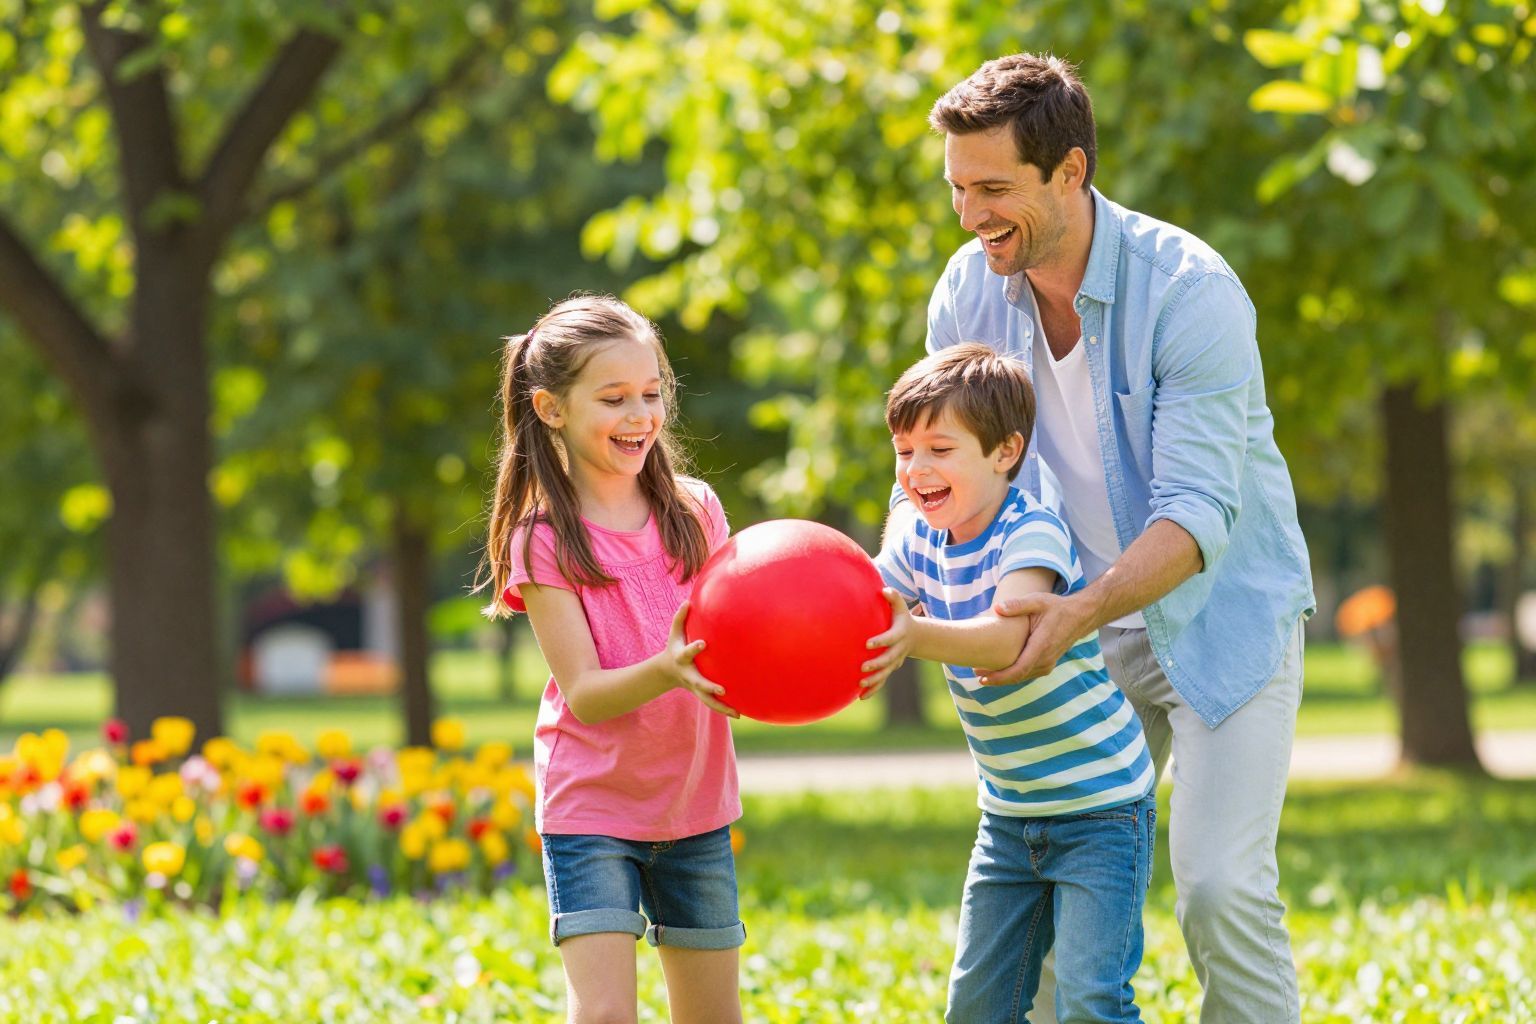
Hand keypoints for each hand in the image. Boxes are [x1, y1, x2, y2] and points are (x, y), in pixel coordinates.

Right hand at [665, 602, 738, 717]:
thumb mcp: (674, 633)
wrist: (667, 671)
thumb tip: (688, 601)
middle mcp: (688, 675)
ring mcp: (694, 687)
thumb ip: (680, 618)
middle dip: (709, 687)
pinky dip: (724, 710)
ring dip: (721, 707)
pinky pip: (712, 704)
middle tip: (722, 689)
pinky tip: (739, 714)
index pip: (688, 653)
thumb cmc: (674, 647)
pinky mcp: (700, 694)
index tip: (703, 643)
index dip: (694, 648)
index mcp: (682, 659)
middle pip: (698, 683)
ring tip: (737, 713)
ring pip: (707, 700)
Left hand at [858, 589, 913, 698]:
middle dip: (877, 664)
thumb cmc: (901, 619)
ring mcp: (894, 662)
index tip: (867, 643)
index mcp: (899, 635)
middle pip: (888, 659)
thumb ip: (894, 598)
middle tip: (863, 667)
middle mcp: (898, 650)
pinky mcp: (889, 670)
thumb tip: (884, 589)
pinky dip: (873, 690)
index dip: (880, 641)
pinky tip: (861, 697)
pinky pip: (882, 682)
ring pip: (885, 673)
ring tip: (861, 684)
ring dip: (874, 680)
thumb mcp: (901, 607)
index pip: (890, 638)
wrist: (914, 637)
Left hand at [981, 591, 1094, 685]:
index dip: (1000, 677)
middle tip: (976, 675)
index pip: (1019, 669)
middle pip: (1018, 677)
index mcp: (1042, 646)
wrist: (1079, 616)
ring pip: (1023, 677)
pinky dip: (1013, 675)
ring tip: (984, 675)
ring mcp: (1048, 663)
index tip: (983, 677)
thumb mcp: (1037, 601)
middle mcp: (1046, 659)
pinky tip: (1000, 671)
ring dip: (1004, 678)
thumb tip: (996, 608)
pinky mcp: (1048, 664)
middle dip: (997, 679)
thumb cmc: (1056, 607)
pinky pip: (1028, 673)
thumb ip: (1017, 604)